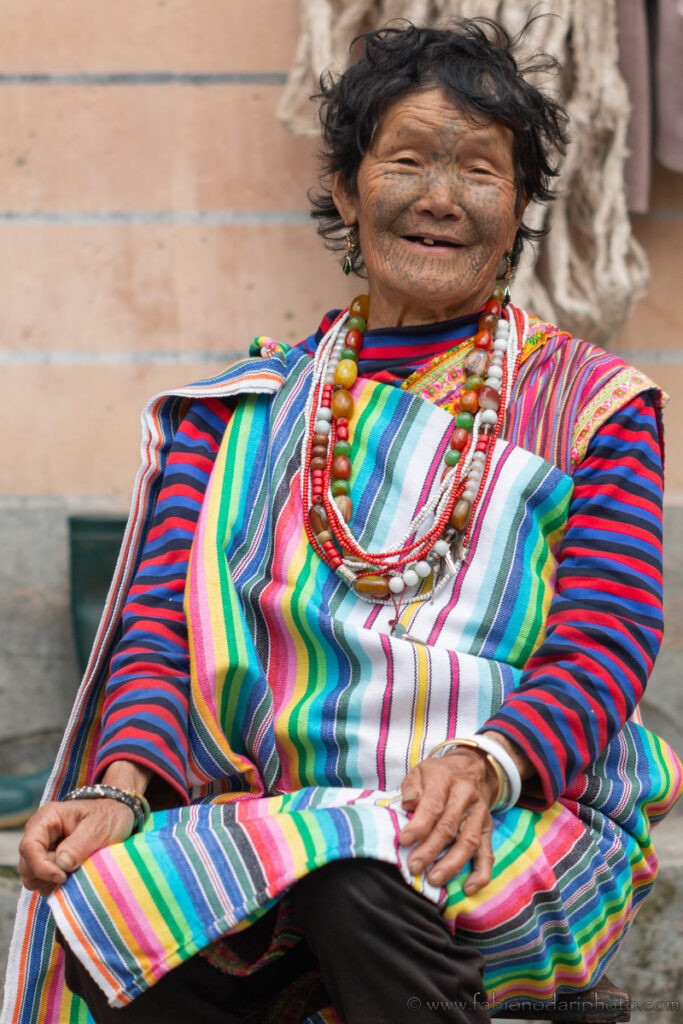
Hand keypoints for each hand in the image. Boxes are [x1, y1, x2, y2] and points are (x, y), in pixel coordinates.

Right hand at [18, 798, 134, 897]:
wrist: (117, 815)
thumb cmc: (108, 816)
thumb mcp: (99, 826)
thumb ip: (80, 845)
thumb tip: (61, 865)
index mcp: (47, 819)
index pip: (29, 847)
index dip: (41, 867)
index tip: (63, 876)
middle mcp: (39, 834)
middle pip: (26, 867)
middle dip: (48, 875)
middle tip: (75, 870)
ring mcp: (42, 850)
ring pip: (32, 879)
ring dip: (52, 882)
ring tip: (77, 870)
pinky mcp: (49, 864)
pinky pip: (44, 884)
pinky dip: (57, 885)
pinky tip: (76, 875)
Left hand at [398, 748, 497, 894]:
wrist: (474, 769)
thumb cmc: (439, 775)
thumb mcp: (421, 771)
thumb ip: (412, 787)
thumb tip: (408, 804)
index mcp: (445, 780)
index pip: (433, 805)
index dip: (419, 825)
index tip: (405, 841)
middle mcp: (465, 797)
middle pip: (449, 827)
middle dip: (430, 850)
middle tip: (413, 867)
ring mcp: (478, 814)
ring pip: (468, 842)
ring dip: (451, 864)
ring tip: (434, 879)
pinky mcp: (487, 829)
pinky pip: (488, 853)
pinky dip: (480, 873)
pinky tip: (468, 888)